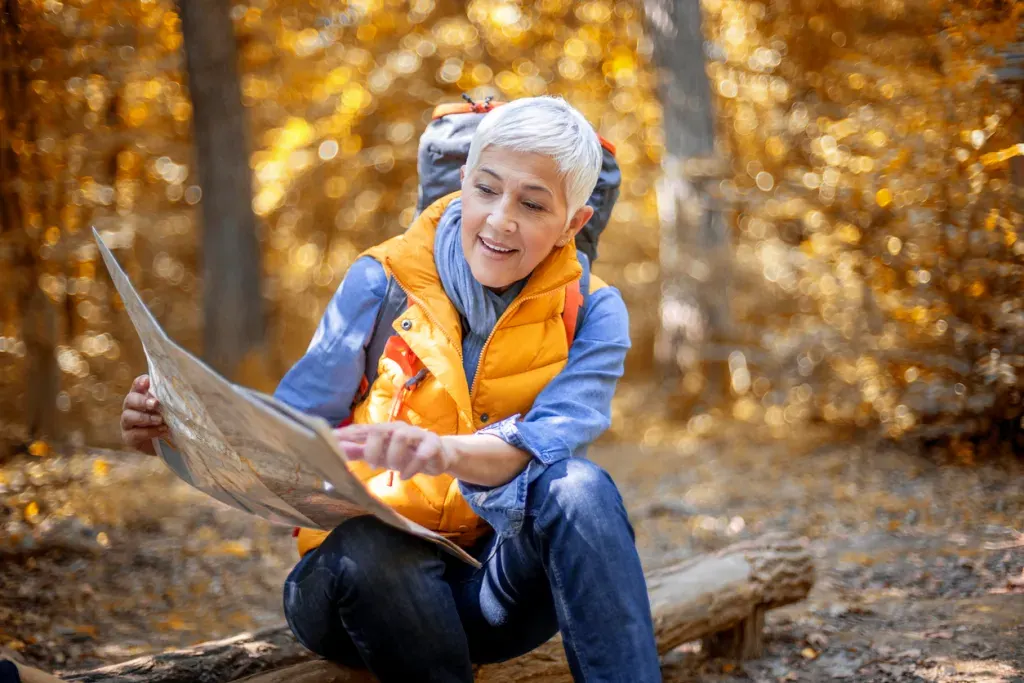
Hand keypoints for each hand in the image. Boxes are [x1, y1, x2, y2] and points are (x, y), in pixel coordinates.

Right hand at [120, 374, 168, 455]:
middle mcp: (131, 407)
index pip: (137, 385)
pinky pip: (135, 434)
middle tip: (156, 403)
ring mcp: (127, 423)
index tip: (147, 381)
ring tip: (160, 420)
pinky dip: (148, 432)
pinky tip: (160, 431)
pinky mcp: (129, 437)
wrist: (166, 443)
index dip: (140, 382)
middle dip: (142, 401)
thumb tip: (184, 390)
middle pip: (130, 399)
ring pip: (128, 416)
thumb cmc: (169, 420)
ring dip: (145, 417)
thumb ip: (173, 399)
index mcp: (141, 396)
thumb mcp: (172, 408)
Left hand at [333, 423, 455, 479]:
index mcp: (384, 430)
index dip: (346, 434)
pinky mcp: (433, 444)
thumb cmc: (405, 453)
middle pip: (380, 429)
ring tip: (393, 469)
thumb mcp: (380, 454)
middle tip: (372, 465)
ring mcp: (417, 434)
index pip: (362, 429)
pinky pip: (422, 452)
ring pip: (401, 436)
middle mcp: (399, 428)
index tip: (330, 440)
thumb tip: (336, 450)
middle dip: (373, 449)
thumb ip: (359, 451)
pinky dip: (412, 466)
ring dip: (393, 456)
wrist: (439, 454)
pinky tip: (405, 476)